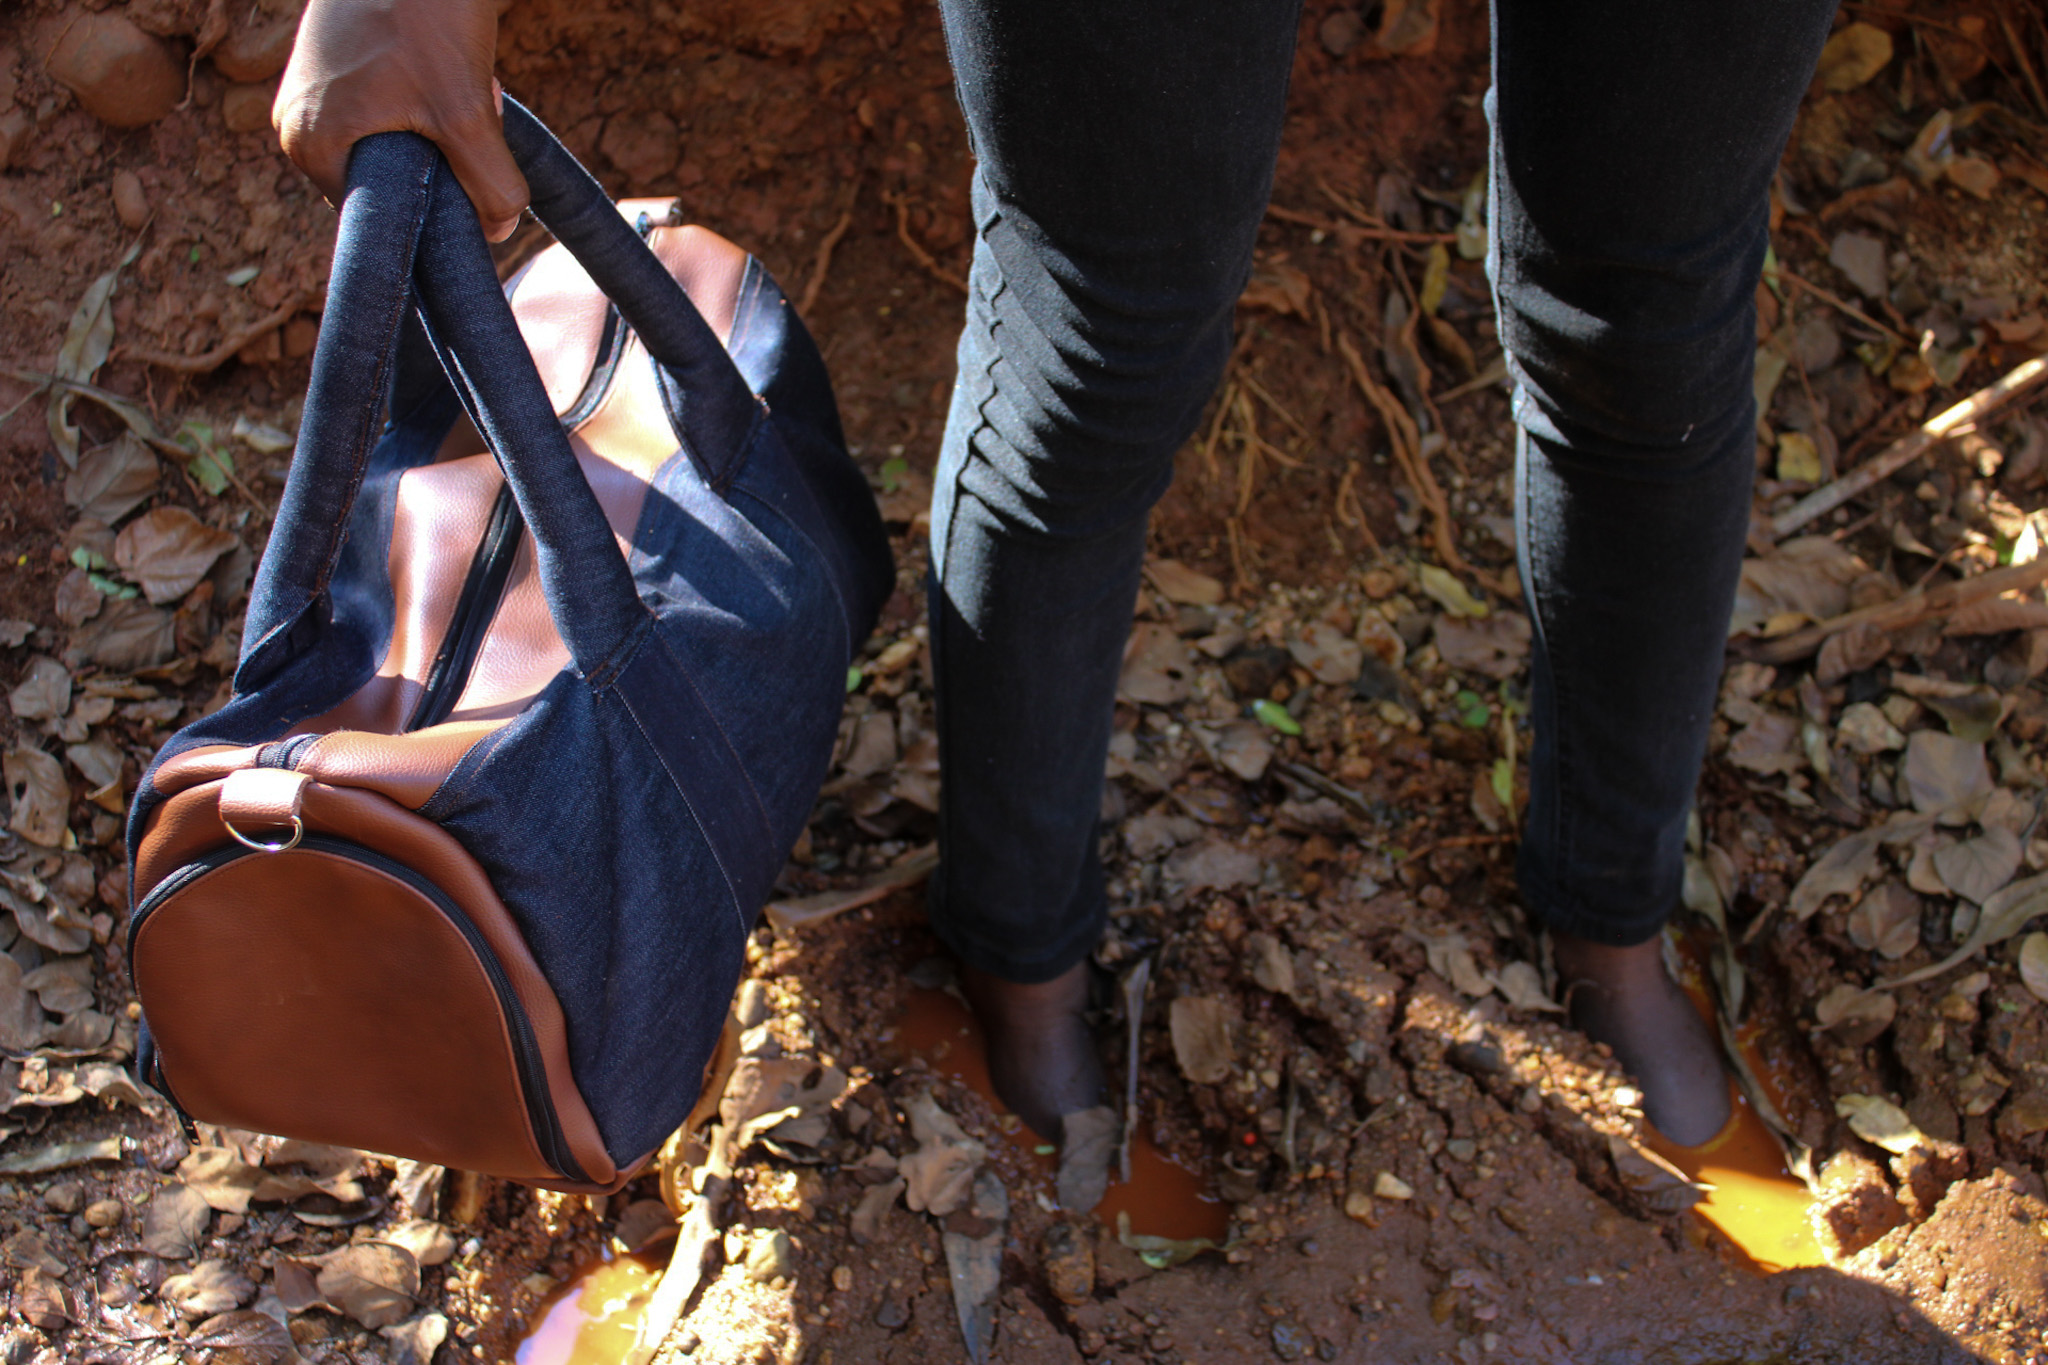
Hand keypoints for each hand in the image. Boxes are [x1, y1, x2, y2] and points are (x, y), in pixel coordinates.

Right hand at [273, 0, 527, 240]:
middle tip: (466, 115)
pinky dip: (427, 102)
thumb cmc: (425, 16)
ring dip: (440, 129)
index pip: (379, 220)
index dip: (434, 208)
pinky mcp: (334, 69)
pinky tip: (445, 68)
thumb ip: (489, 183)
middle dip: (440, 160)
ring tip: (455, 85)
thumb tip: (499, 232)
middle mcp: (297, 126)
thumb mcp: (466, 111)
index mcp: (310, 148)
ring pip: (395, 144)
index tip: (468, 170)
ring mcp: (311, 94)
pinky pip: (388, 112)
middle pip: (388, 181)